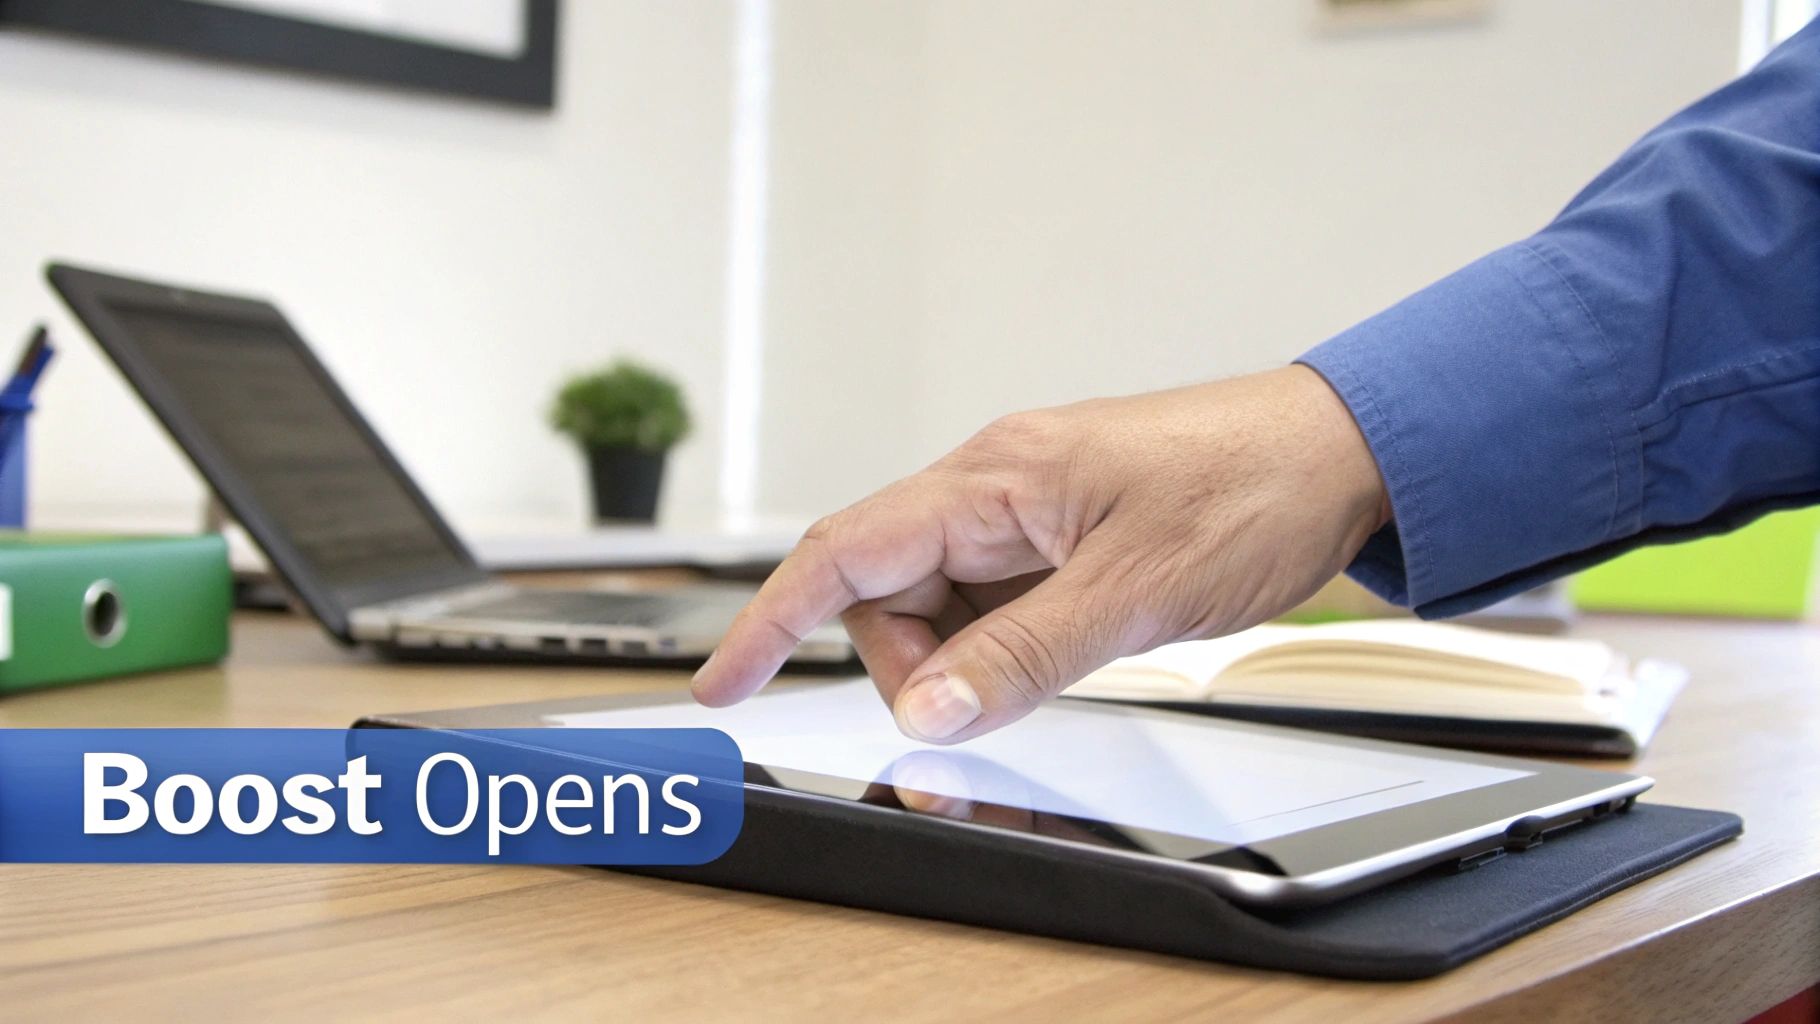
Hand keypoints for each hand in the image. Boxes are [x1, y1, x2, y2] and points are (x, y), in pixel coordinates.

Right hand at [691, 365, 1390, 742]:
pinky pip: (1000, 610)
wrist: (1347, 453)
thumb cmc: (1254, 483)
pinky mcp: (1066, 543)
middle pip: (890, 596)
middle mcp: (997, 491)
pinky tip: (1067, 655)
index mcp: (995, 479)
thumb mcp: (1136, 592)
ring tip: (1060, 669)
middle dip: (912, 670)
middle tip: (978, 713)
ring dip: (969, 665)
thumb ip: (1022, 657)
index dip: (771, 619)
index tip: (723, 682)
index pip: (846, 552)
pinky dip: (1008, 653)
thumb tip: (927, 709)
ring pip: (946, 611)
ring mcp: (1032, 518)